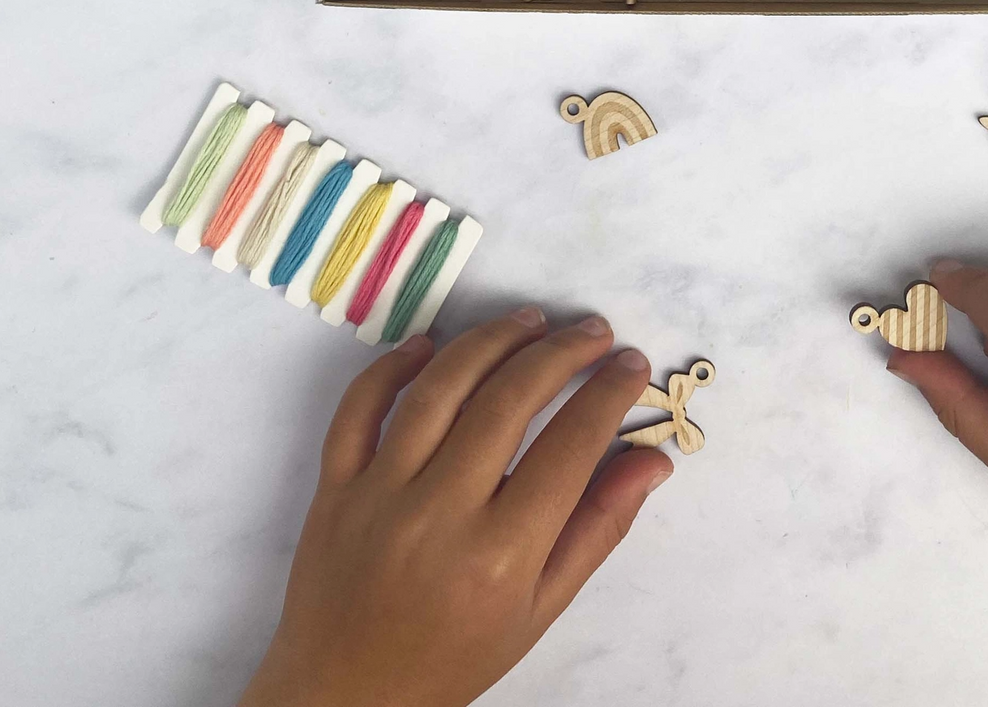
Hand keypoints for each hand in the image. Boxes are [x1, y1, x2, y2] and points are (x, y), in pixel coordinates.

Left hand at [239, 308, 669, 706]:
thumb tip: (653, 460)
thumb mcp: (540, 609)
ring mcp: (379, 494)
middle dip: (561, 353)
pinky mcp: (334, 485)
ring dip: (491, 340)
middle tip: (594, 331)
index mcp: (500, 555)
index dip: (608, 394)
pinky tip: (432, 343)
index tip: (632, 365)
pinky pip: (360, 407)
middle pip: (508, 401)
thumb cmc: (454, 656)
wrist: (344, 698)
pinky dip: (393, 366)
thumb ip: (597, 529)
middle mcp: (439, 513)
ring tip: (532, 320)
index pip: (569, 446)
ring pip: (439, 388)